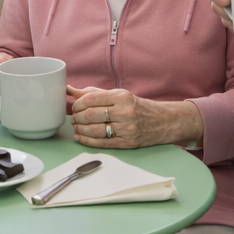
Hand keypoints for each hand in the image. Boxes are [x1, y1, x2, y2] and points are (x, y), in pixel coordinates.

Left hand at [66, 85, 202, 148]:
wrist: (164, 121)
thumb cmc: (138, 106)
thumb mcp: (119, 95)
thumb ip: (94, 93)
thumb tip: (69, 90)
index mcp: (121, 96)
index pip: (91, 99)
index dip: (77, 104)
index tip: (74, 106)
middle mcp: (124, 112)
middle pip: (91, 115)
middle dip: (77, 117)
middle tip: (74, 118)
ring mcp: (126, 129)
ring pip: (95, 130)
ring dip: (80, 130)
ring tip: (76, 127)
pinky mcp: (128, 143)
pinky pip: (102, 143)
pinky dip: (87, 141)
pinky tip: (80, 137)